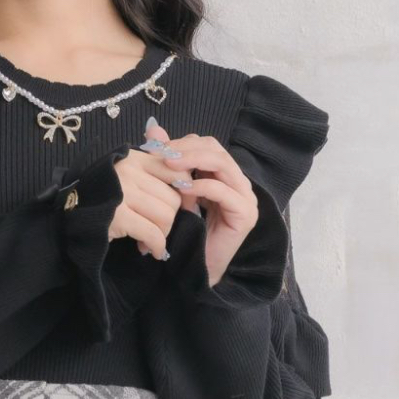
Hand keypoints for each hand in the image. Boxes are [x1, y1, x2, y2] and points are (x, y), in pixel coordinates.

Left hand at [126, 118, 260, 287]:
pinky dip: (202, 186)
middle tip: (162, 154)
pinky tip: (183, 188)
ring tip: (169, 165)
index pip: (207, 146)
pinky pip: (224, 191)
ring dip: (194, 161)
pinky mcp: (246, 214)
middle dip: (187, 149)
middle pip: (216, 150)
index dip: (182, 143)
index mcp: (223, 176)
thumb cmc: (184, 234)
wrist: (194, 270)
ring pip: (223, 165)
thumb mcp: (174, 192)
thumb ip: (167, 162)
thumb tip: (153, 128)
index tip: (156, 147)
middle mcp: (238, 183)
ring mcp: (246, 198)